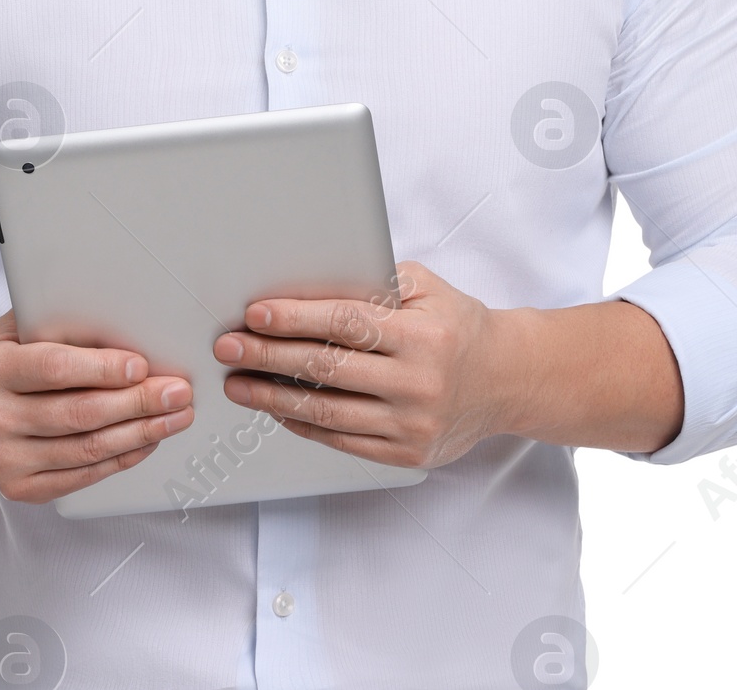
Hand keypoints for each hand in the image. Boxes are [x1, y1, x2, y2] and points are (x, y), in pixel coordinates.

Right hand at [0, 311, 194, 502]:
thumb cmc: (10, 355)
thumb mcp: (23, 327)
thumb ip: (64, 324)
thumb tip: (130, 325)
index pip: (54, 370)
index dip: (102, 369)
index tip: (141, 366)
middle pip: (78, 414)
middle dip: (138, 403)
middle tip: (178, 392)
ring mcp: (3, 459)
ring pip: (86, 449)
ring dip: (140, 433)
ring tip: (175, 417)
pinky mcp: (19, 488)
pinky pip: (82, 476)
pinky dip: (121, 458)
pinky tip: (146, 441)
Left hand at [212, 260, 510, 469]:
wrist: (508, 379)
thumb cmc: (458, 325)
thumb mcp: (427, 289)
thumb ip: (373, 283)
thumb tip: (307, 282)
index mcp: (422, 336)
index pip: (346, 324)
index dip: (296, 318)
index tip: (254, 313)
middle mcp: (418, 383)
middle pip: (327, 370)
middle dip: (268, 356)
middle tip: (228, 347)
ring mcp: (411, 424)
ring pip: (327, 413)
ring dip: (273, 397)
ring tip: (237, 383)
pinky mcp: (406, 454)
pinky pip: (341, 441)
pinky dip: (303, 424)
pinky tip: (276, 408)